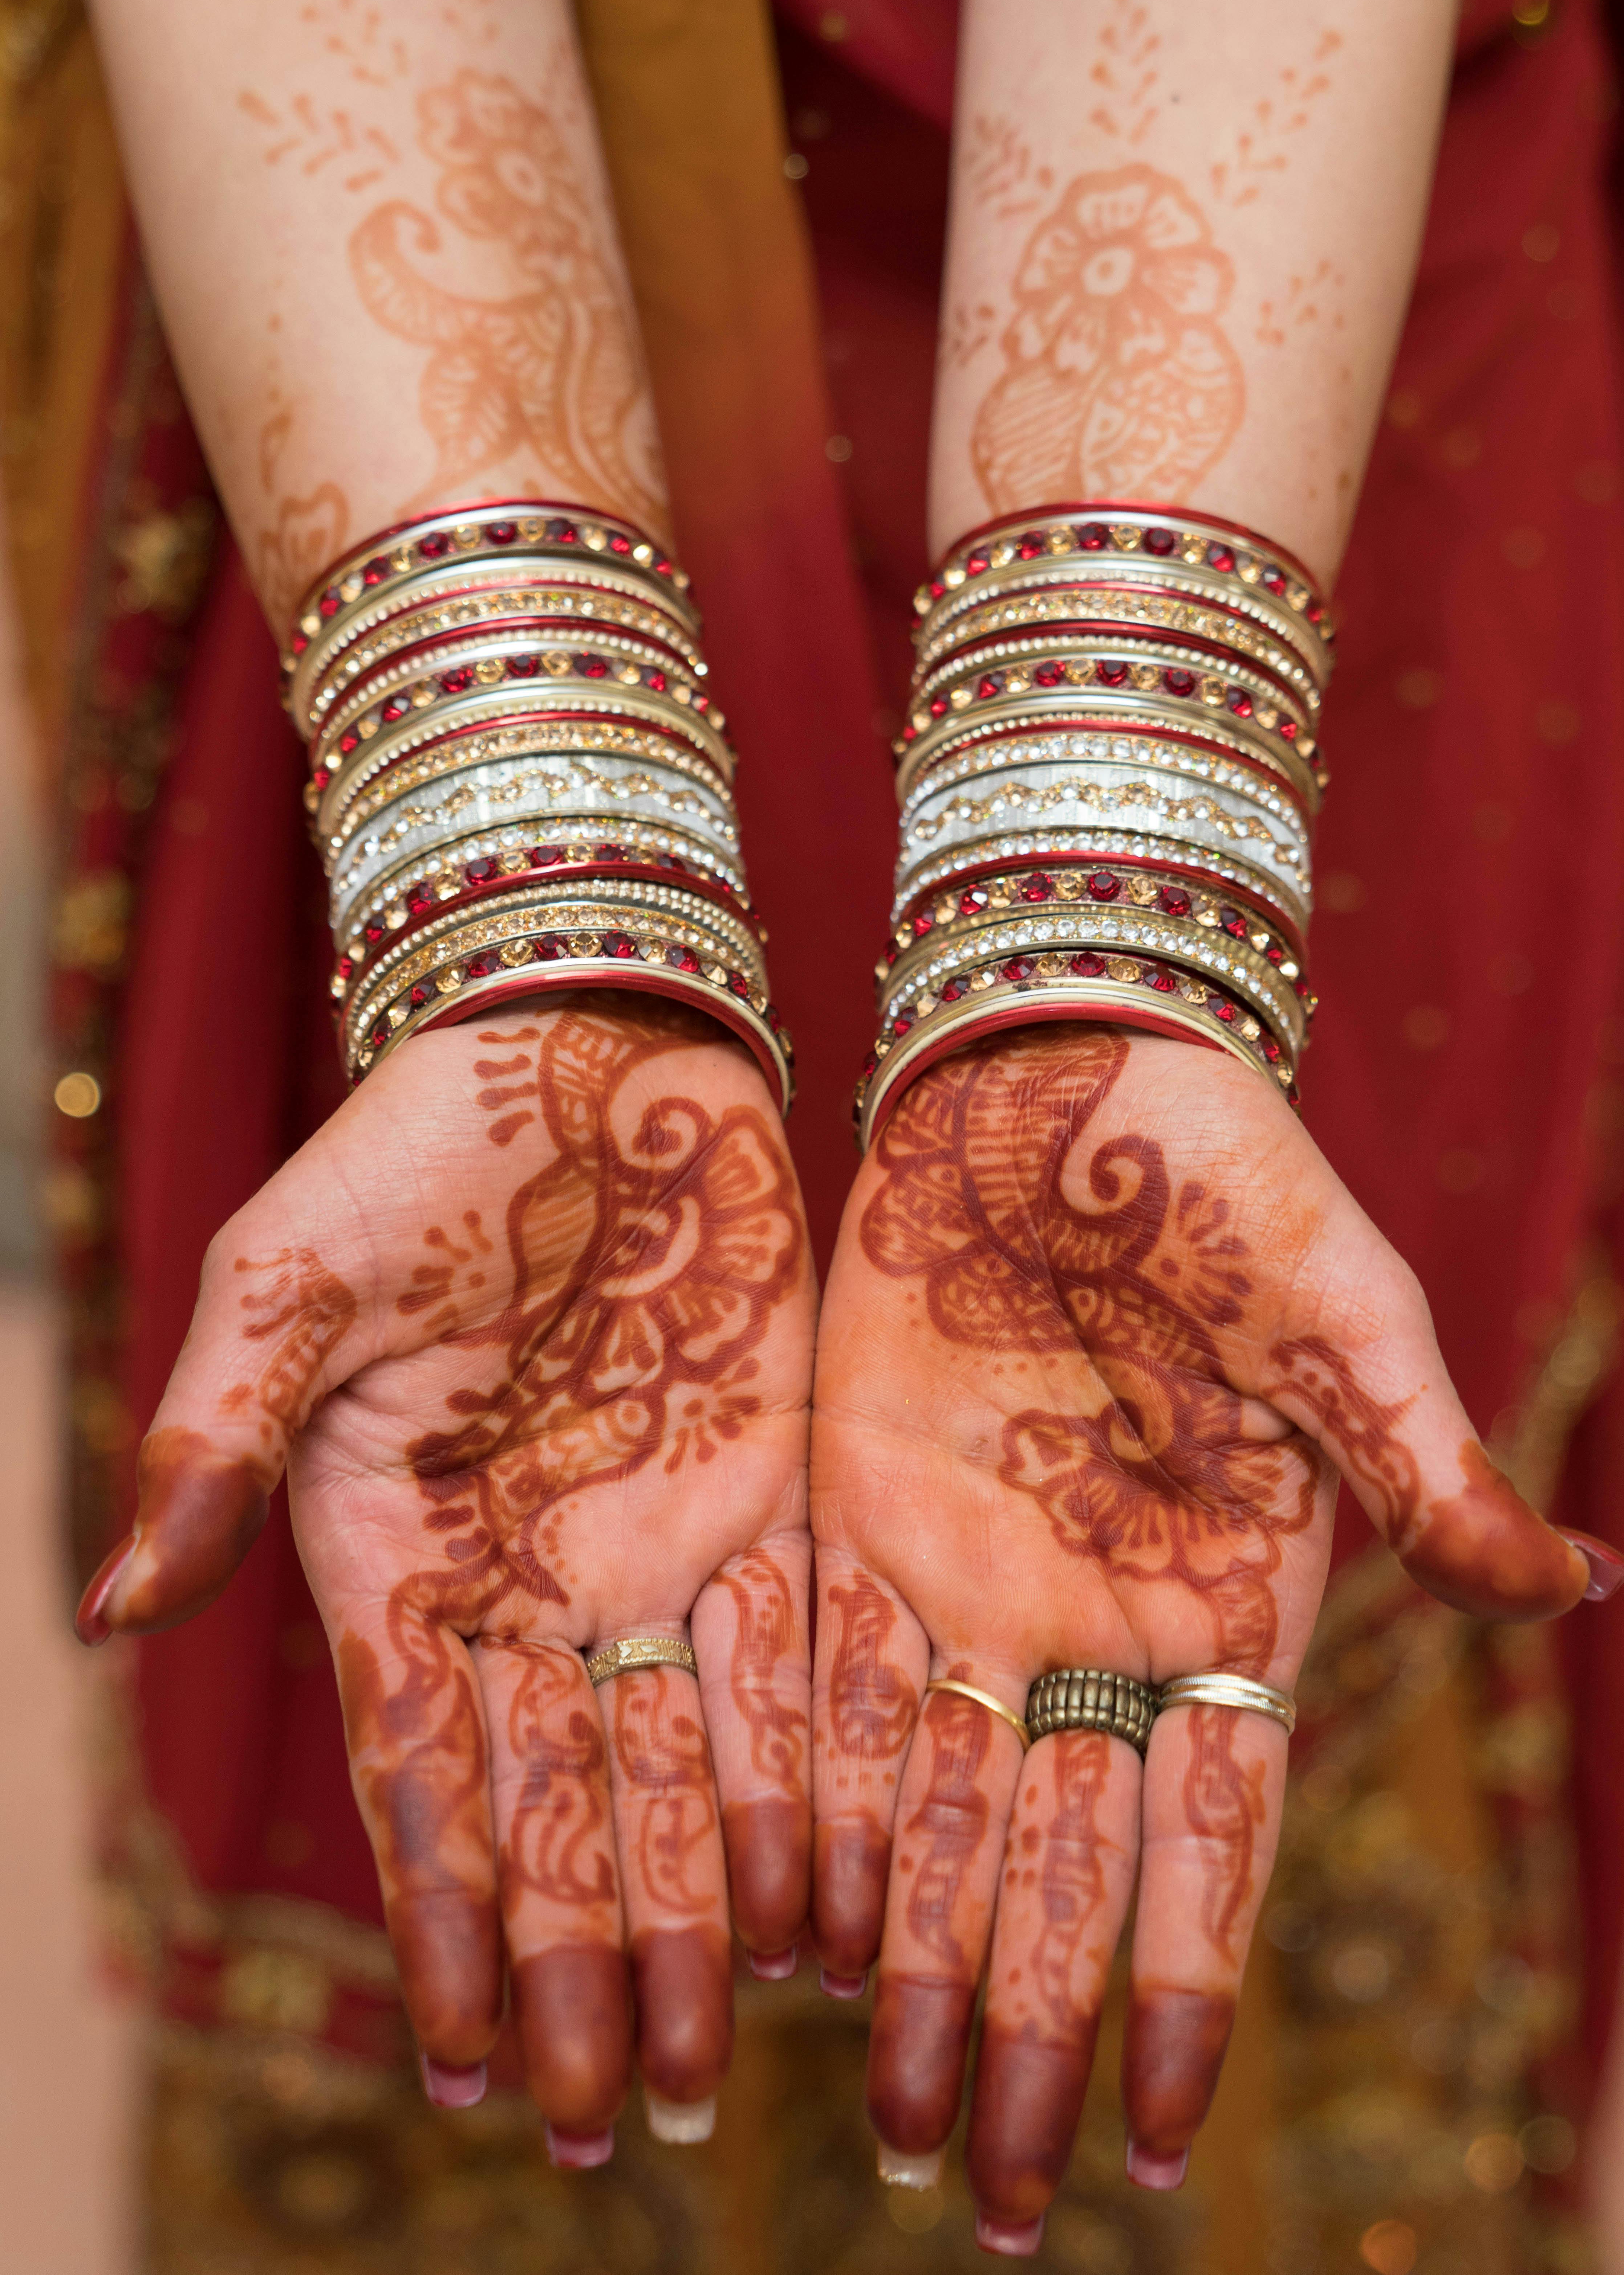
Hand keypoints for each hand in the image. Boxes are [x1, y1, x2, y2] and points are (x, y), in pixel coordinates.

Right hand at [77, 995, 815, 2154]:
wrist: (579, 1047)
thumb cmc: (408, 1150)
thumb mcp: (284, 1279)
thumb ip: (213, 1438)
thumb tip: (112, 1615)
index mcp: (396, 1552)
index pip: (420, 1766)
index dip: (440, 1911)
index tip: (457, 2057)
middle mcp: (528, 1579)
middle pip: (560, 1798)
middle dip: (579, 1957)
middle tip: (605, 2113)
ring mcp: (653, 1543)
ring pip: (681, 1760)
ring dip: (697, 1909)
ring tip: (710, 2054)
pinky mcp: (770, 1489)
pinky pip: (798, 1654)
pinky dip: (812, 1769)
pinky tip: (834, 1891)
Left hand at [810, 1025, 1607, 2248]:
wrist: (1065, 1077)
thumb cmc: (1227, 1178)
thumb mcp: (1341, 1311)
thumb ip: (1420, 1457)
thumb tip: (1573, 1588)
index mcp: (1225, 1597)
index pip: (1209, 1831)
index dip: (1188, 1981)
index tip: (1170, 2137)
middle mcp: (1092, 1620)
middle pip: (1056, 1864)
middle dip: (1028, 2026)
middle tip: (989, 2191)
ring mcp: (966, 1580)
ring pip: (929, 1813)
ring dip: (909, 1965)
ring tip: (893, 2124)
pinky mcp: (855, 1517)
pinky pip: (820, 1692)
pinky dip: (801, 1810)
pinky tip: (781, 1937)